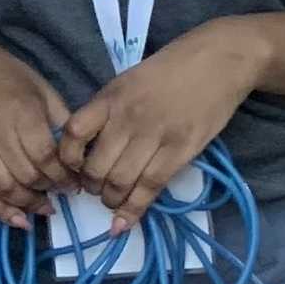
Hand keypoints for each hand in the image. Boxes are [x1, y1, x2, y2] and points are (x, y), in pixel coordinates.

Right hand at [0, 24, 74, 230]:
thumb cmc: (7, 75)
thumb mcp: (43, 90)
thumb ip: (61, 124)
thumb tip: (79, 160)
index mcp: (19, 110)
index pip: (45, 157)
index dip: (63, 177)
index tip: (75, 184)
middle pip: (25, 176)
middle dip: (48, 191)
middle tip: (59, 194)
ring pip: (1, 188)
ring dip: (26, 205)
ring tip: (42, 207)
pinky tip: (16, 218)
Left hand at [55, 18, 265, 228]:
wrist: (218, 61)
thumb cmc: (170, 69)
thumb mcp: (127, 81)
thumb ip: (107, 110)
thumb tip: (87, 144)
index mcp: (110, 97)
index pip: (73, 132)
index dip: (66, 157)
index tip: (70, 167)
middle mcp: (127, 119)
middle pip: (96, 166)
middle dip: (90, 186)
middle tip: (95, 188)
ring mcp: (155, 136)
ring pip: (121, 181)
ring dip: (111, 199)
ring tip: (112, 199)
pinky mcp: (181, 151)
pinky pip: (151, 187)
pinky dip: (134, 209)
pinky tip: (123, 222)